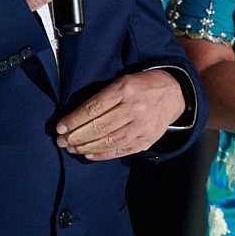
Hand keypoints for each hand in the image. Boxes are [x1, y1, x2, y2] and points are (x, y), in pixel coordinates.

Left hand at [55, 71, 185, 160]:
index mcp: (125, 89)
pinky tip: (88, 154)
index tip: (60, 127)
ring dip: (85, 147)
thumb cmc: (142, 85)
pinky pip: (120, 151)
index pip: (94, 107)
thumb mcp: (123, 80)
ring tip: (71, 148)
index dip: (75, 119)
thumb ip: (103, 96)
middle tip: (61, 141)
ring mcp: (141, 127)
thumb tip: (76, 115)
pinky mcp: (146, 140)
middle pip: (99, 127)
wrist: (174, 94)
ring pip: (108, 141)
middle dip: (76, 136)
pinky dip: (102, 154)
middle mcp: (134, 108)